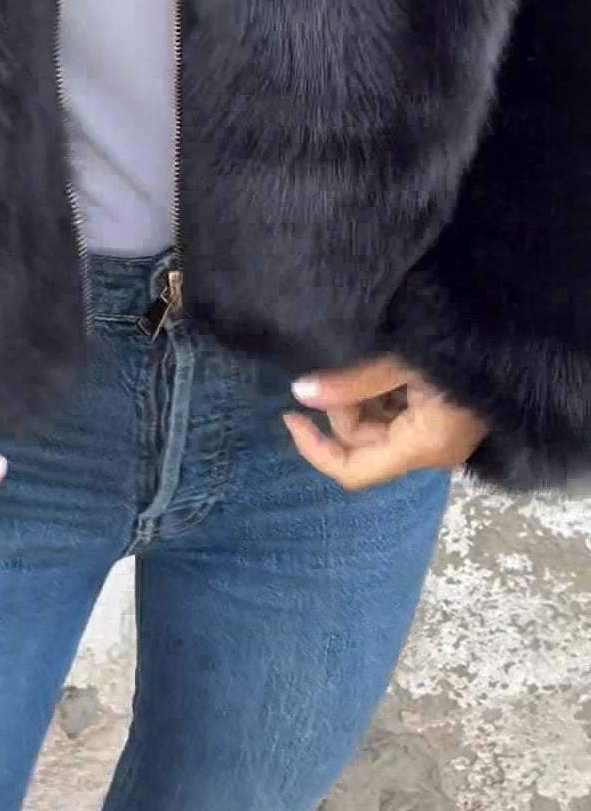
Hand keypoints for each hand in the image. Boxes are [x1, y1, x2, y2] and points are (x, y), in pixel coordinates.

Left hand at [283, 358, 487, 489]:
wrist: (519, 339)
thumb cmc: (462, 351)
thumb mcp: (402, 362)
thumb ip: (351, 382)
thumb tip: (301, 392)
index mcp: (421, 448)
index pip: (352, 471)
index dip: (315, 449)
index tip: (289, 416)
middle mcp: (429, 452)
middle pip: (363, 445)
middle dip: (343, 409)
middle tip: (344, 368)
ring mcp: (438, 437)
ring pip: (378, 429)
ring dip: (362, 398)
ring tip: (374, 361)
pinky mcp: (444, 420)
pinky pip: (399, 417)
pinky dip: (382, 394)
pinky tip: (389, 365)